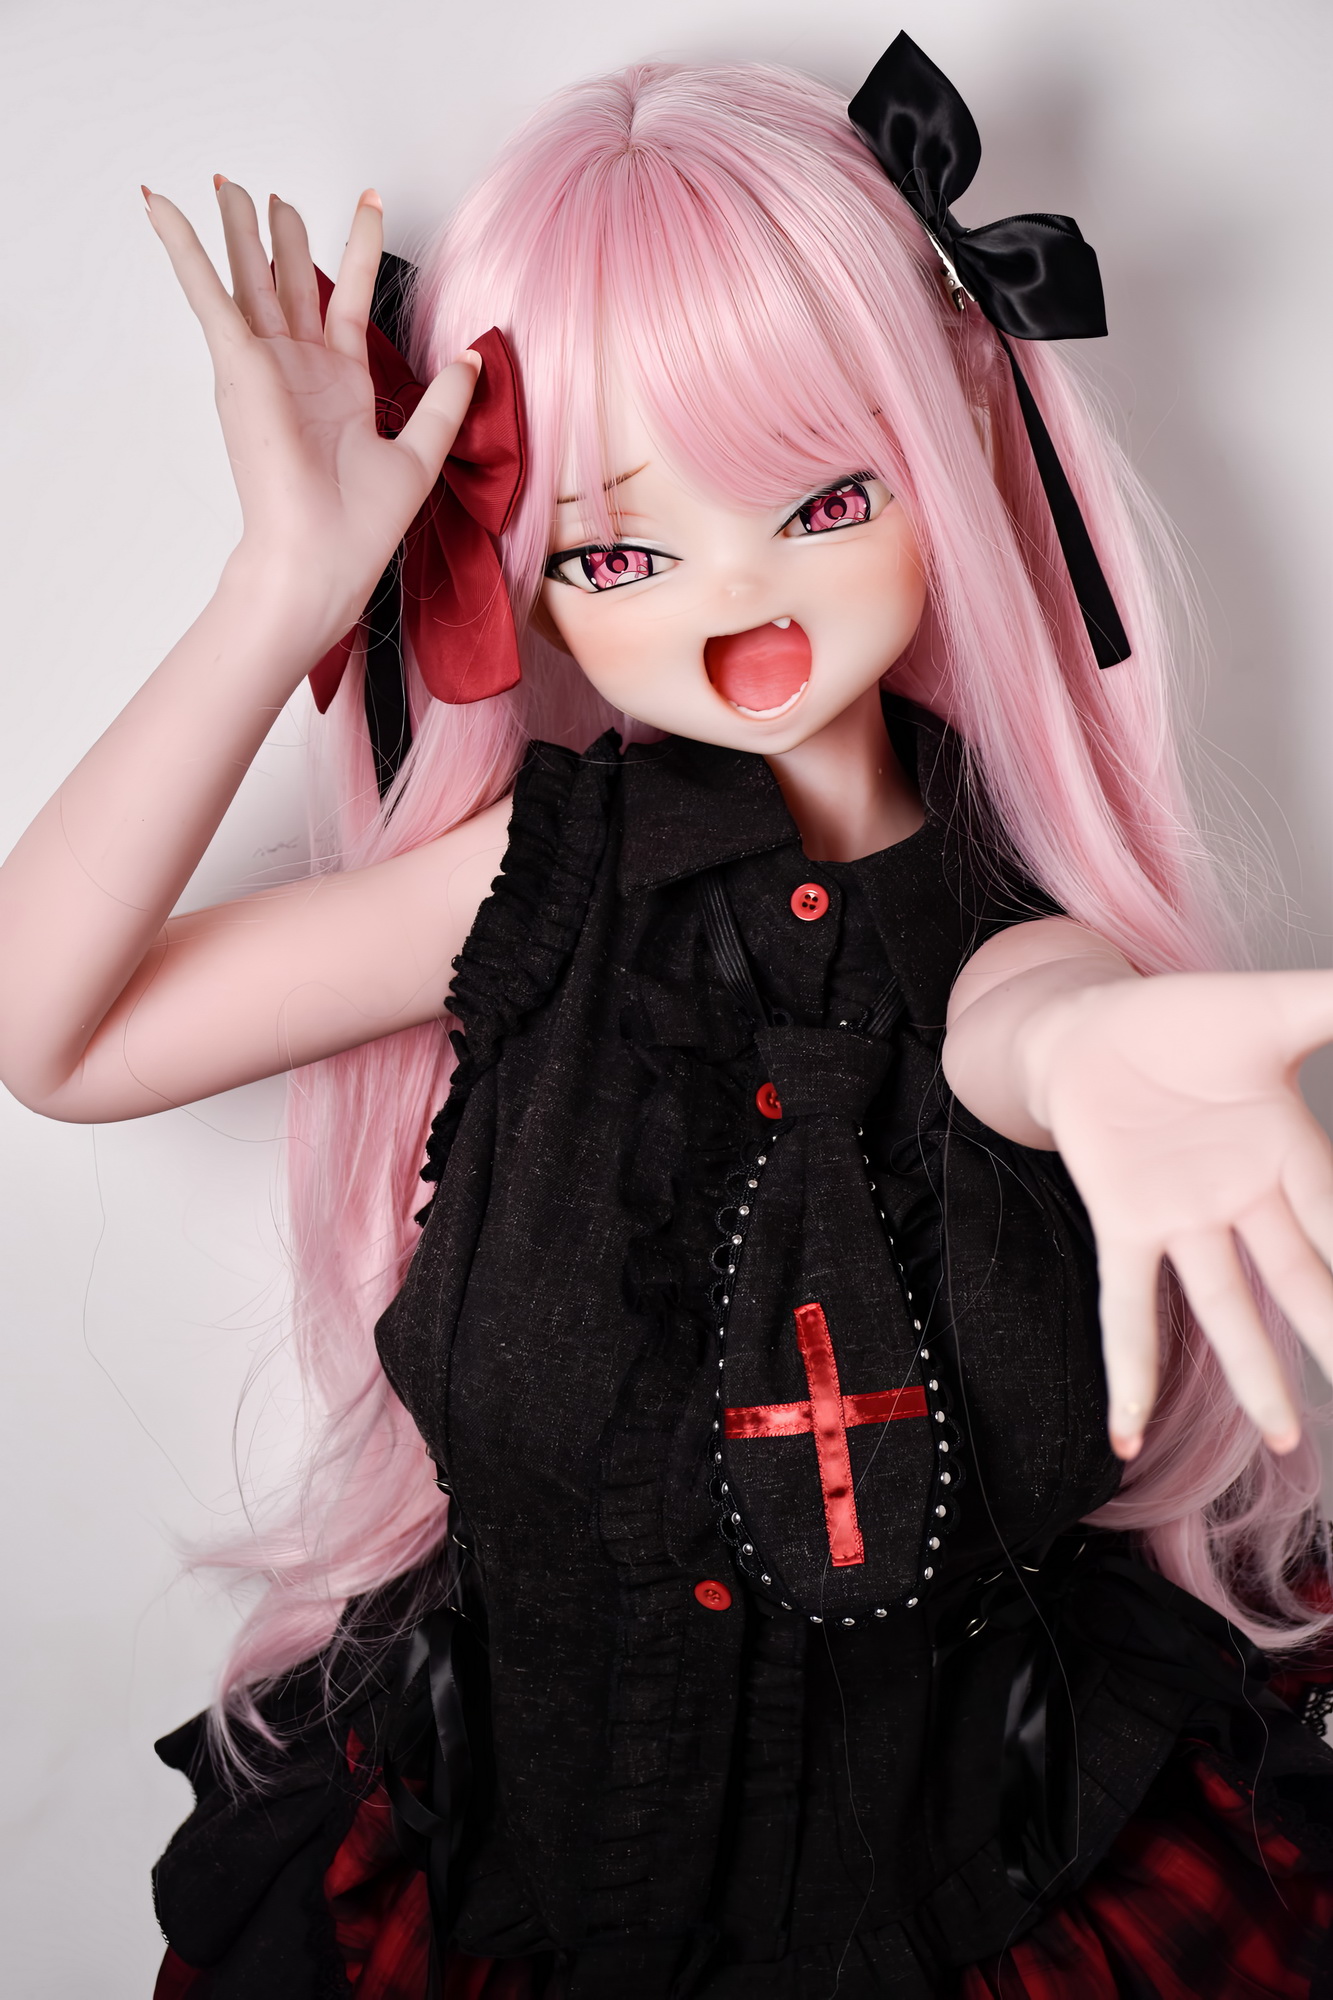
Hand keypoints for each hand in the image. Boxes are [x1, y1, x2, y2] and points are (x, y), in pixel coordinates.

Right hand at [142, 178, 479, 647]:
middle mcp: (297, 369)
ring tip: (228, 182)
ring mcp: (264, 364)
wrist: (322, 558)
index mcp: (339, 384)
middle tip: (273, 194)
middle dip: (281, 233)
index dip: (357, 248)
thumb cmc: (359, 526)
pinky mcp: (236, 364)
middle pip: (287, 280)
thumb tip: (471, 358)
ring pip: (247, 275)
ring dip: (236, 228)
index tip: (367, 202)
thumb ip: (445, 402)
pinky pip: (204, 291)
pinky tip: (160, 204)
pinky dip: (180, 245)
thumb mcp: (421, 453)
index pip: (346, 297)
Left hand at [1024, 969, 1332, 1458]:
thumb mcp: (1277, 1009)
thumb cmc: (1186, 1022)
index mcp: (1292, 1154)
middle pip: (1307, 1283)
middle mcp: (1246, 1200)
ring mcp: (1184, 1217)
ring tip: (1282, 1442)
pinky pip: (1127, 1306)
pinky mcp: (1124, 1221)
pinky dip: (1129, 1369)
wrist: (1088, 1024)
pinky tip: (1126, 1433)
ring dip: (1256, 1376)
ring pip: (1230, 1310)